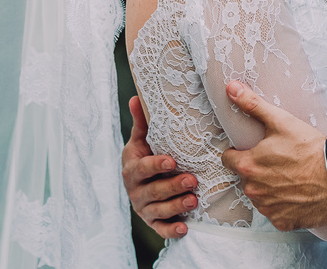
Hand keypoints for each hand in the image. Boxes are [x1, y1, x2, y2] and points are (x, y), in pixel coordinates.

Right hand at [121, 96, 195, 237]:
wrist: (140, 184)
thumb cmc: (145, 156)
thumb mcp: (141, 141)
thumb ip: (141, 122)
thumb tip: (137, 97)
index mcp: (132, 168)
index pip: (142, 168)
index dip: (156, 165)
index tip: (172, 161)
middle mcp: (135, 190)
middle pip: (153, 191)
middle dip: (172, 186)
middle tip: (192, 180)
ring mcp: (143, 208)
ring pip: (159, 210)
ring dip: (176, 206)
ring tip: (194, 200)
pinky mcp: (152, 222)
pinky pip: (161, 229)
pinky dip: (171, 230)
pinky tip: (184, 228)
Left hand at [220, 83, 326, 230]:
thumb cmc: (310, 149)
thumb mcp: (281, 121)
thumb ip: (252, 105)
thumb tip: (231, 88)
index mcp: (248, 166)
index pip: (228, 159)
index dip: (239, 152)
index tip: (252, 149)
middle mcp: (254, 190)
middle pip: (245, 178)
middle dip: (256, 170)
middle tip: (277, 161)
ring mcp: (268, 208)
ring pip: (259, 196)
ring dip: (268, 188)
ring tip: (288, 177)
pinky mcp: (283, 221)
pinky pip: (275, 212)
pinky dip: (282, 205)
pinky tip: (295, 194)